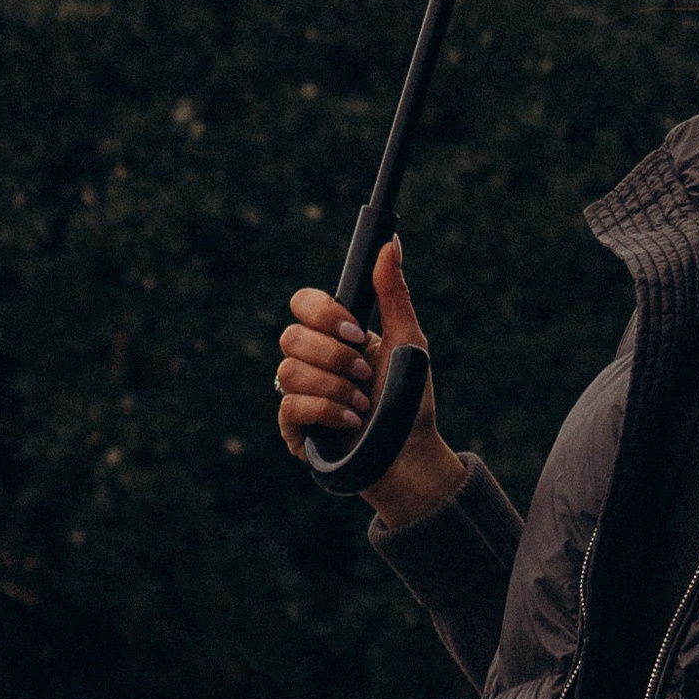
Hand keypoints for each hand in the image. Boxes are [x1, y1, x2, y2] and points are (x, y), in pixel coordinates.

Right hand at [275, 239, 463, 530]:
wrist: (412, 456)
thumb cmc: (410, 399)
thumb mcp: (409, 342)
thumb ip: (393, 293)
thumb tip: (391, 242)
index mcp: (334, 336)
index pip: (302, 303)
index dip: (323, 313)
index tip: (355, 331)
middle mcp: (312, 361)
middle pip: (290, 336)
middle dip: (333, 356)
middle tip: (365, 372)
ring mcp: (300, 394)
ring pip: (287, 372)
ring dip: (335, 387)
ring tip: (364, 405)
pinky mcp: (295, 429)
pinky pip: (289, 406)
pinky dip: (325, 410)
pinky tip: (351, 421)